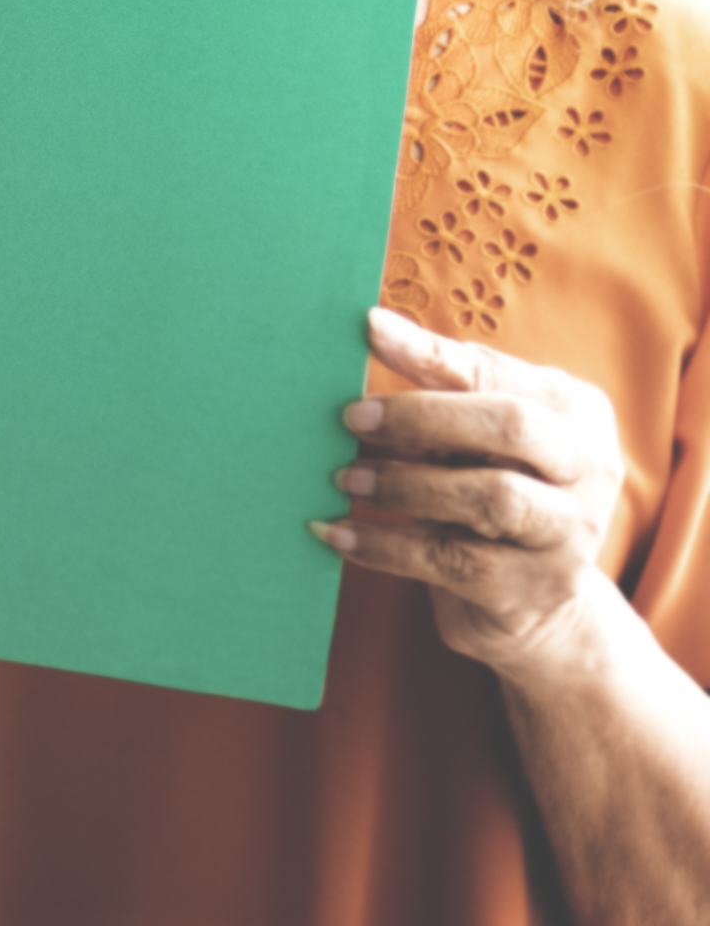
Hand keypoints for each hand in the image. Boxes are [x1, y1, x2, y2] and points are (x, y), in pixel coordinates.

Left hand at [328, 302, 631, 674]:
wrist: (537, 601)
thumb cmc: (494, 484)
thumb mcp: (479, 429)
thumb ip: (441, 376)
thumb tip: (375, 323)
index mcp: (578, 414)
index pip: (500, 373)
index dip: (430, 353)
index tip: (366, 332)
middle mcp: (590, 471)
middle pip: (514, 427)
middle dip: (425, 418)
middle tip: (352, 419)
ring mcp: (570, 535)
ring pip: (491, 498)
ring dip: (404, 484)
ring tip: (345, 479)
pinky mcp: (533, 589)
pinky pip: (450, 562)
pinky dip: (383, 545)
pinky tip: (336, 531)